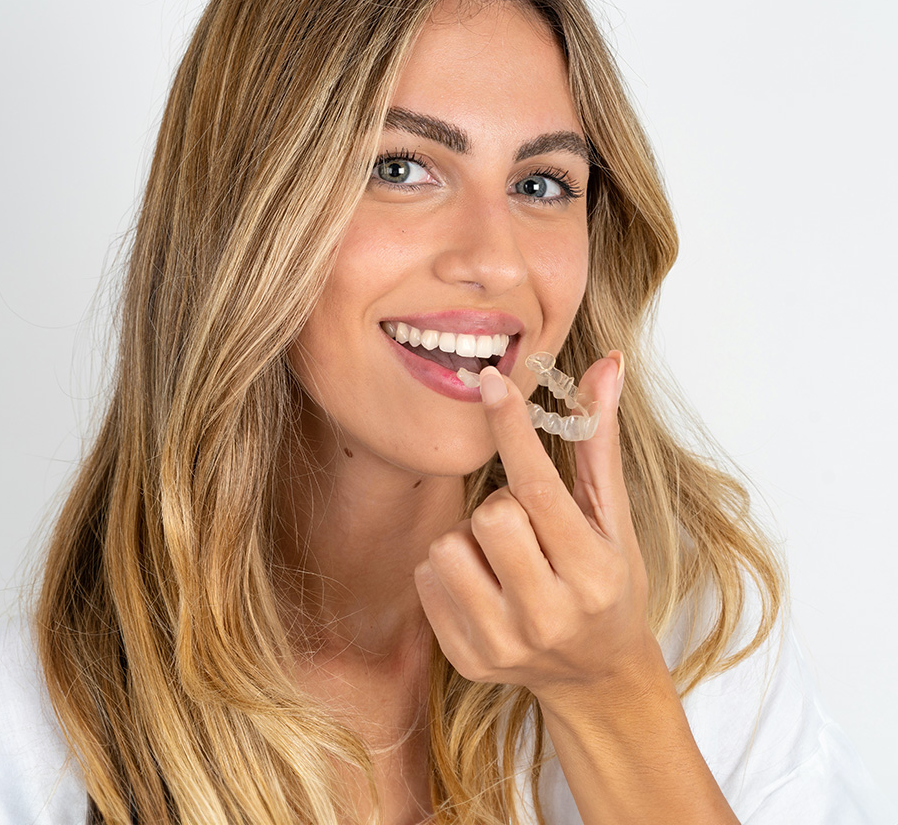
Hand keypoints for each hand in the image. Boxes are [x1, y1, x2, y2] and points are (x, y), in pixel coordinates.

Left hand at [414, 351, 656, 703]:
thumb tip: (605, 365)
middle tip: (527, 527)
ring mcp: (502, 643)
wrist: (596, 675)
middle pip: (487, 516)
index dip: (511, 428)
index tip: (490, 381)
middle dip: (501, 506)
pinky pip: (427, 578)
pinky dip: (450, 570)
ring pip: (447, 546)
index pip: (539, 489)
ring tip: (504, 559)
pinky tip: (485, 585)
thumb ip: (599, 443)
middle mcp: (547, 616)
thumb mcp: (613, 520)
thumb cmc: (610, 585)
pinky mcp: (466, 658)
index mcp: (591, 575)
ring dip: (470, 539)